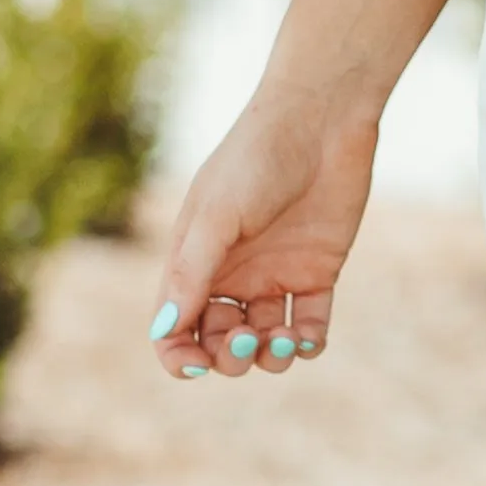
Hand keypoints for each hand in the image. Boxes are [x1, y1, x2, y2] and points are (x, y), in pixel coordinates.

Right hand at [148, 96, 377, 385]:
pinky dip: (305, 343)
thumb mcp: (216, 216)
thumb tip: (164, 331)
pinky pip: (308, 326)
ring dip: (269, 356)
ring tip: (280, 340)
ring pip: (265, 342)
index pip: (175, 326)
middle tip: (248, 342)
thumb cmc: (256, 158)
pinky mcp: (317, 273)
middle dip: (229, 357)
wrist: (321, 120)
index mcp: (194, 260)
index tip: (197, 365)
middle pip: (220, 340)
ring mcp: (274, 276)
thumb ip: (192, 274)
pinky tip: (304, 337)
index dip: (179, 355)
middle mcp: (231, 274)